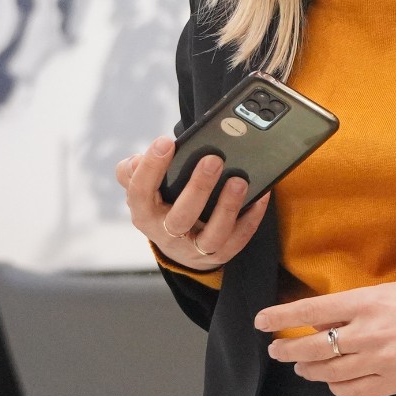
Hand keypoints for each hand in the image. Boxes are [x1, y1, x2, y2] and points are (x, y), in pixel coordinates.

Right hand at [117, 135, 268, 270]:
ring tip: (239, 180)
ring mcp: (194, 248)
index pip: (140, 192)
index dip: (151, 168)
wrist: (177, 244)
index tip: (166, 142)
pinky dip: (251, 219)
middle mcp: (166, 234)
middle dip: (198, 188)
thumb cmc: (162, 204)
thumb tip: (138, 160)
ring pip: (213, 235)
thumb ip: (135, 171)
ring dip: (227, 207)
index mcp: (144, 213)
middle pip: (180, 217)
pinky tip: (261, 196)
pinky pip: (238, 240)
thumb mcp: (145, 188)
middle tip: (213, 159)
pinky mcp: (219, 254)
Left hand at [257, 280, 395, 395]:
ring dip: (309, 370)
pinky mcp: (392, 382)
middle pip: (313, 347)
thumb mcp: (386, 291)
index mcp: (366, 302)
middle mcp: (368, 332)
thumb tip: (320, 318)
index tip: (262, 321)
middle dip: (288, 350)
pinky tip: (333, 381)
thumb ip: (353, 306)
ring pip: (329, 372)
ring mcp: (380, 360)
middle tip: (277, 351)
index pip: (312, 310)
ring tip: (302, 367)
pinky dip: (336, 386)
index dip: (281, 317)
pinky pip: (352, 390)